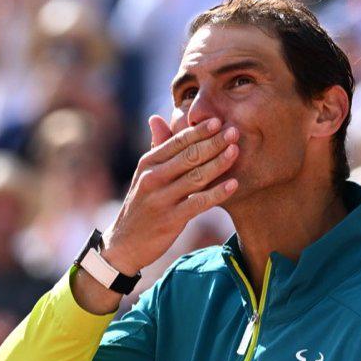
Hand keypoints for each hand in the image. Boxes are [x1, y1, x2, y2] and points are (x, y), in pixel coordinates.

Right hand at [101, 115, 239, 275]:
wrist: (125, 243)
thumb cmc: (141, 204)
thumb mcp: (143, 175)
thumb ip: (155, 148)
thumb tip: (156, 118)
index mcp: (148, 163)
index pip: (177, 141)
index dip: (199, 130)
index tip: (218, 120)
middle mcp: (153, 178)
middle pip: (189, 156)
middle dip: (213, 142)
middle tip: (234, 131)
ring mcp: (161, 199)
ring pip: (195, 177)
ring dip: (218, 163)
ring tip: (236, 151)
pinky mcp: (170, 219)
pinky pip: (198, 203)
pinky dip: (217, 193)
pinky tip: (234, 184)